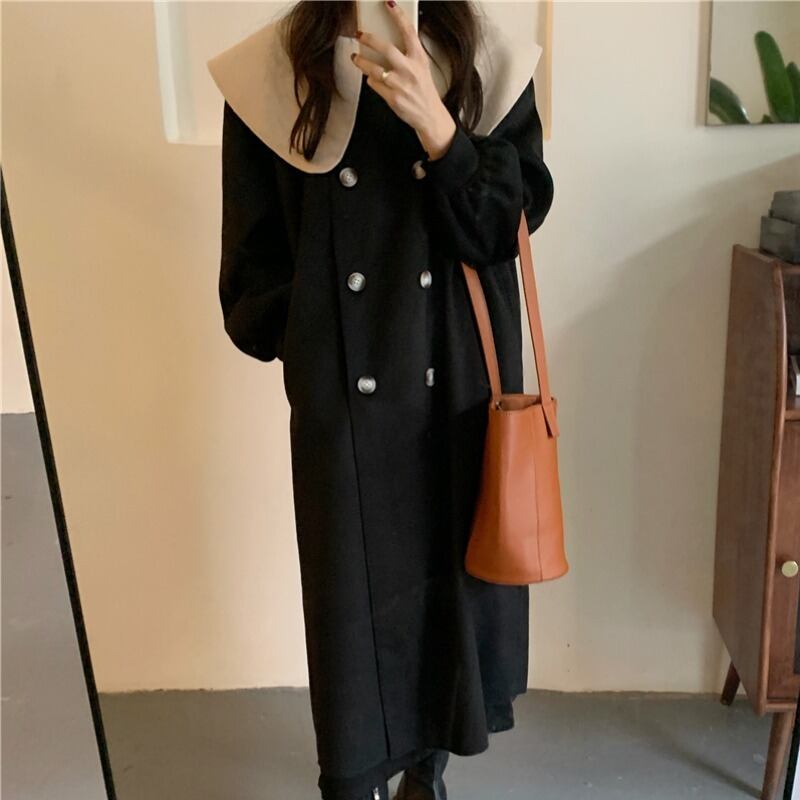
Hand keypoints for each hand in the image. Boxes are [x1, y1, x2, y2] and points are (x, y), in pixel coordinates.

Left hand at [349, 0, 456, 160]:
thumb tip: (387, 41)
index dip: (398, 16)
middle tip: (360, 34)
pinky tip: (371, 77)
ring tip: (355, 57)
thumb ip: (408, 54)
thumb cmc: (423, 90)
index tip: (389, 4)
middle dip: (369, 39)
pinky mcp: (392, 98)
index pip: (408, 32)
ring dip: (361, 61)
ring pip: (374, 68)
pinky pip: (374, 84)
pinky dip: (371, 80)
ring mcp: (400, 85)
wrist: (429, 116)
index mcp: (419, 59)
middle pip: (386, 48)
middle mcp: (410, 70)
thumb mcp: (422, 68)